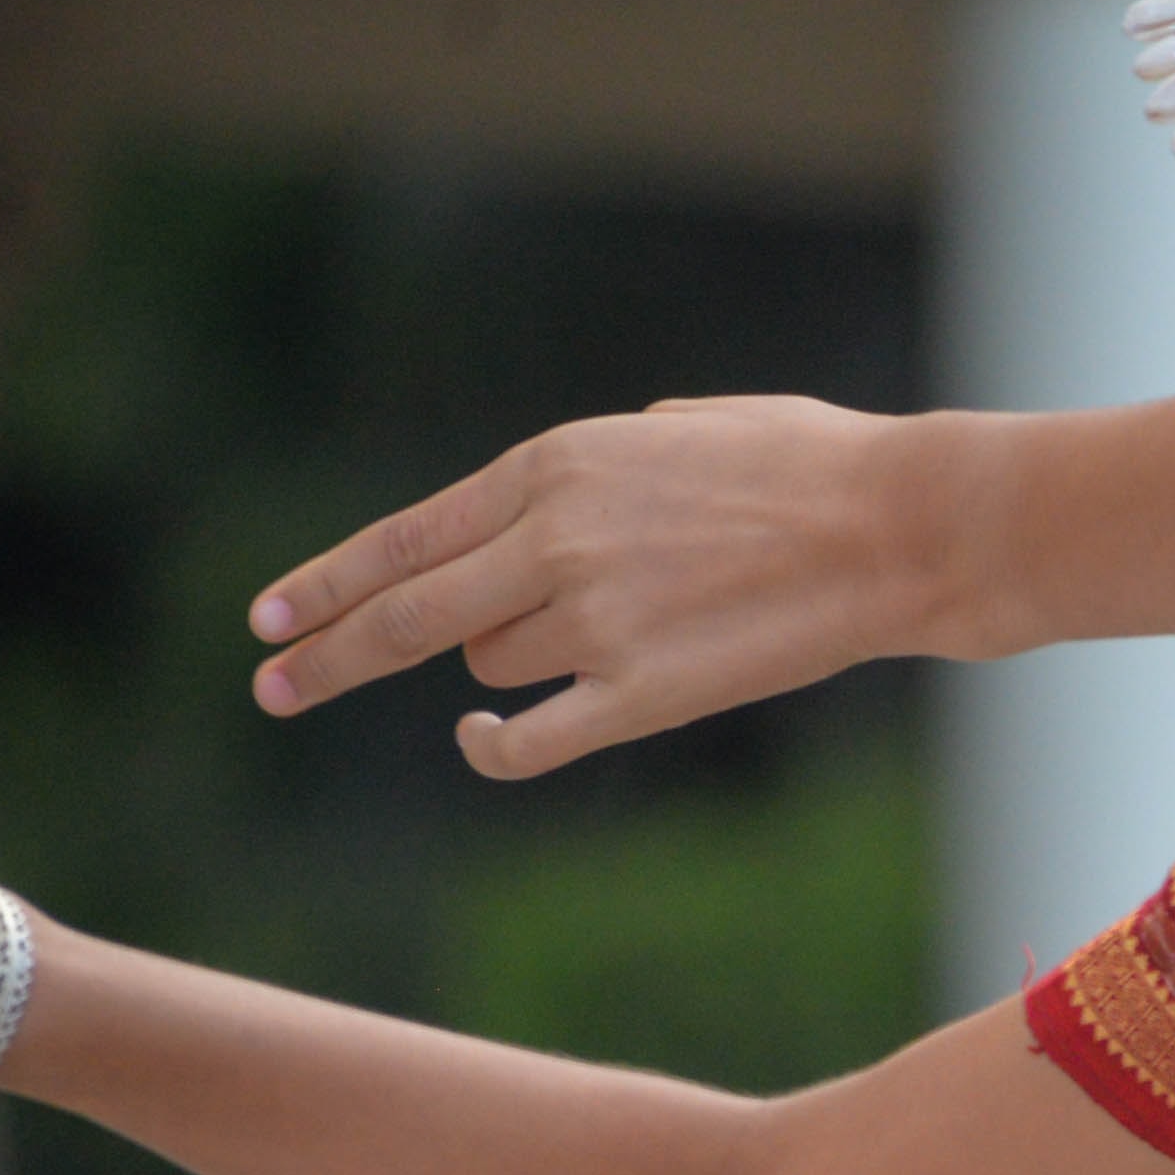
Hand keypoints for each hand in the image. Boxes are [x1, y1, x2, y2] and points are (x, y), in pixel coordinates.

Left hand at [248, 391, 941, 776]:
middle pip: (401, 615)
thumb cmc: (812, 466)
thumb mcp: (678, 427)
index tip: (270, 617)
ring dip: (514, 662)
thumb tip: (535, 518)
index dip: (325, 583)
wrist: (905, 528)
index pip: (403, 538)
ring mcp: (594, 620)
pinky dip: (493, 746)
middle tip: (270, 686)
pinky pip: (531, 738)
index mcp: (555, 466)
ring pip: (490, 665)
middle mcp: (554, 539)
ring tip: (616, 631)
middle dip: (321, 652)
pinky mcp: (643, 693)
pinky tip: (479, 743)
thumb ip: (587, 469)